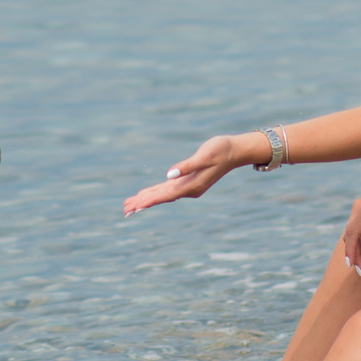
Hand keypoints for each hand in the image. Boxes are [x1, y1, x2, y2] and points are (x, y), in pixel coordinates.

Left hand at [123, 134, 258, 215]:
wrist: (234, 151)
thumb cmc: (220, 150)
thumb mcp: (205, 155)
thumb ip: (187, 166)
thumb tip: (169, 175)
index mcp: (192, 185)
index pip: (166, 194)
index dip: (150, 199)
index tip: (136, 206)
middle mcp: (189, 190)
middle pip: (162, 197)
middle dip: (143, 203)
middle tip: (125, 210)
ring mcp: (188, 187)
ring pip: (163, 195)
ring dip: (146, 199)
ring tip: (130, 206)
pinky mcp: (188, 182)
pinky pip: (167, 190)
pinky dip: (155, 193)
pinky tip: (146, 195)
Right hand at [337, 188, 360, 274]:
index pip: (352, 232)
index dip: (350, 250)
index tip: (351, 265)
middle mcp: (359, 206)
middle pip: (350, 234)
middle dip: (354, 254)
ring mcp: (359, 207)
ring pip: (352, 233)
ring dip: (356, 250)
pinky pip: (356, 229)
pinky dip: (359, 243)